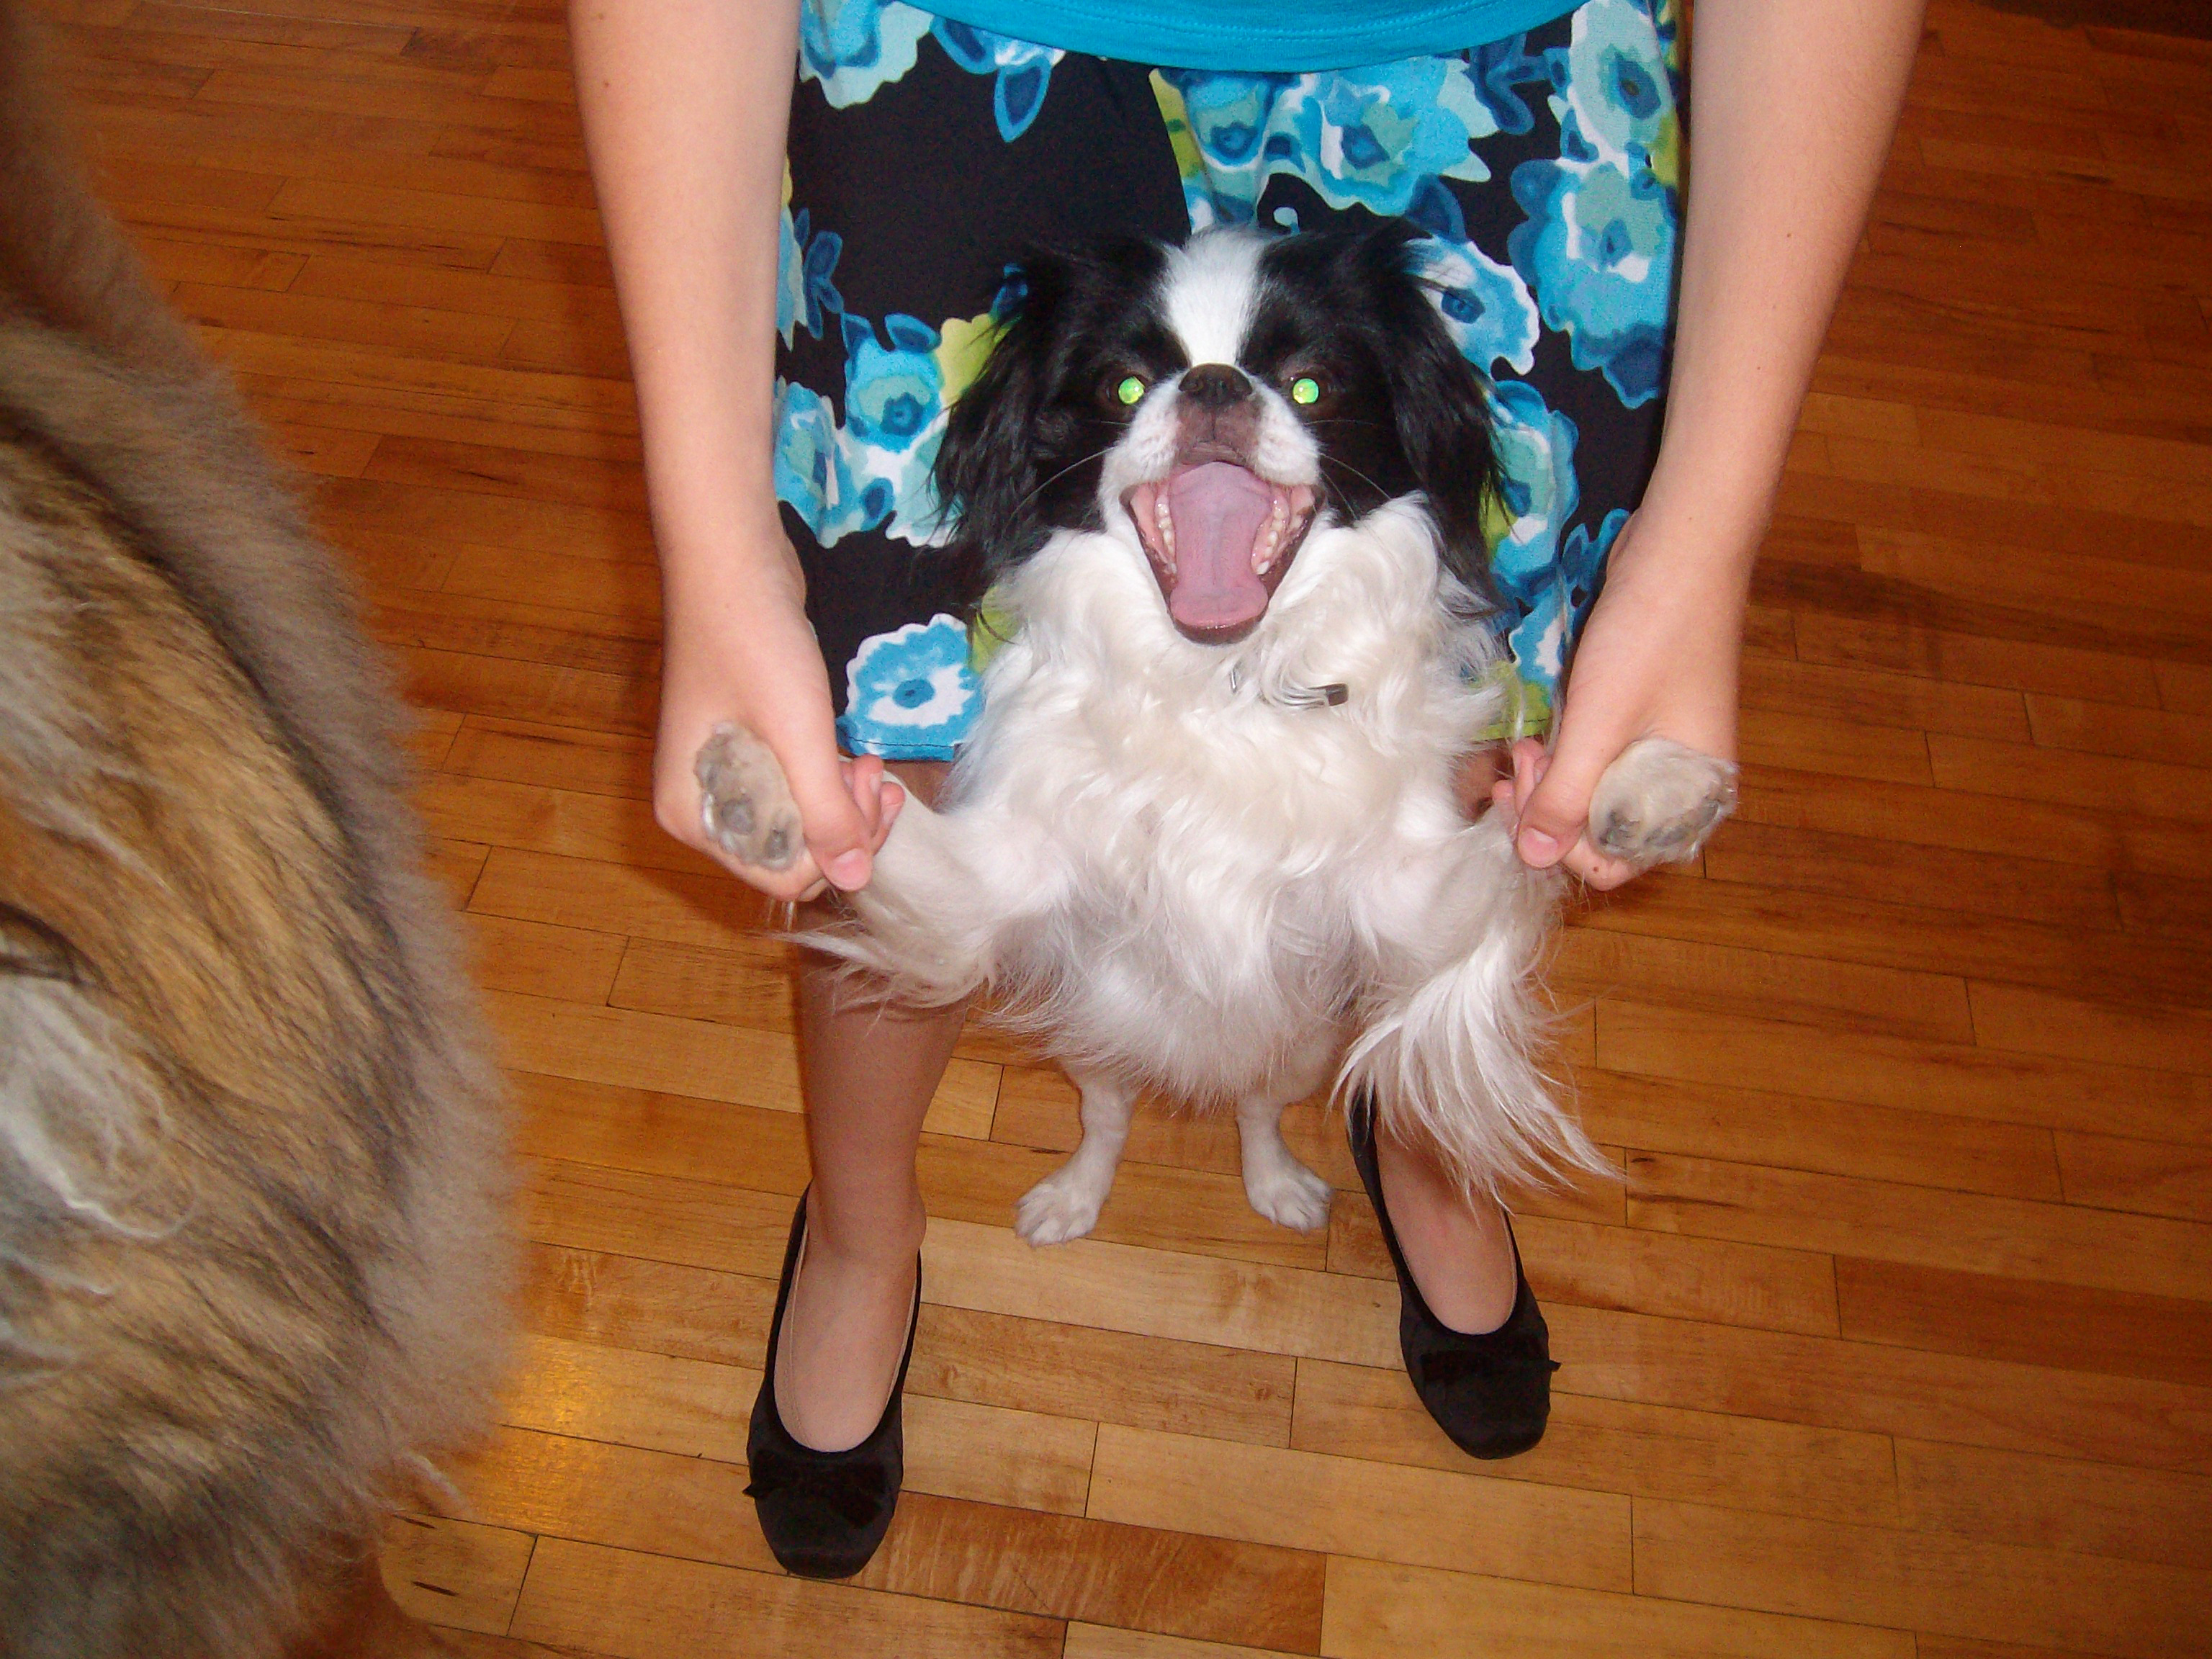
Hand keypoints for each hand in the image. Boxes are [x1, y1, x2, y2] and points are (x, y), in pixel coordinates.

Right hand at [652, 539, 902, 902]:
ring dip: (843, 804)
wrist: (732, 561)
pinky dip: (828, 780)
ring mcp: (720, 776)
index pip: (779, 876)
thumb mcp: (798, 736)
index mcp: (692, 816)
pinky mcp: (744, 748)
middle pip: (788, 854)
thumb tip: (856, 882)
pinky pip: (795, 789)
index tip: (868, 798)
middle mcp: (699, 805)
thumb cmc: (756, 645)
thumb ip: (827, 814)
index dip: (836, 851)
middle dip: (843, 826)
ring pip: (798, 822)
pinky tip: (856, 756)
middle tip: (877, 779)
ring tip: (871, 764)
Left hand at [1494, 510, 1743, 890]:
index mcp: (1689, 800)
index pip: (1617, 863)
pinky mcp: (1638, 722)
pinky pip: (1593, 760)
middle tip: (1518, 769)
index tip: (1526, 806)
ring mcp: (1658, 753)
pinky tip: (1536, 739)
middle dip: (1548, 812)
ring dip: (1548, 783)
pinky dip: (1561, 757)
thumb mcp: (1599, 724)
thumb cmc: (1651, 637)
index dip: (1562, 848)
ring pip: (1589, 796)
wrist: (1679, 552)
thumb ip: (1564, 796)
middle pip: (1599, 834)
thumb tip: (1534, 858)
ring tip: (1524, 748)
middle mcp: (1678, 787)